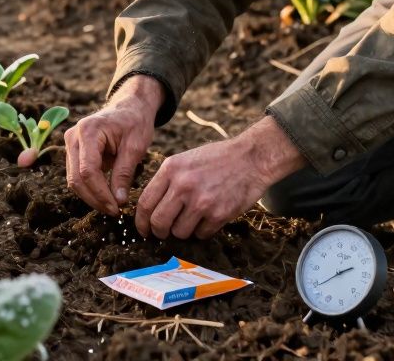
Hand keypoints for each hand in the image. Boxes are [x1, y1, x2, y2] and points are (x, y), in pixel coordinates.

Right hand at [64, 76, 159, 216]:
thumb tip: (118, 201)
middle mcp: (73, 136)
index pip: (88, 171)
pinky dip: (89, 188)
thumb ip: (124, 173)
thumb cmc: (135, 122)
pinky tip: (105, 196)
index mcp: (88, 130)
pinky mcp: (73, 150)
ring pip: (73, 179)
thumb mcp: (135, 146)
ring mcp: (70, 143)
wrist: (129, 107)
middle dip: (94, 198)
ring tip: (111, 206)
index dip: (100, 193)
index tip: (116, 207)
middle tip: (114, 211)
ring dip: (91, 196)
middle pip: (76, 178)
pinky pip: (76, 175)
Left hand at [135, 117, 305, 239]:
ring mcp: (201, 201)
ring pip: (179, 232)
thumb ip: (166, 181)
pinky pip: (201, 234)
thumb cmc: (216, 159)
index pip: (145, 203)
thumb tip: (150, 209)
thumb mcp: (185, 160)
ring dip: (184, 231)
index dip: (141, 222)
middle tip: (164, 233)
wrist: (251, 158)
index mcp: (170, 169)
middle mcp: (183, 185)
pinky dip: (203, 230)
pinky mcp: (218, 214)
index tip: (144, 230)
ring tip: (194, 218)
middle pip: (158, 222)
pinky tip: (210, 216)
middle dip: (159, 232)